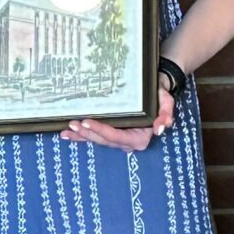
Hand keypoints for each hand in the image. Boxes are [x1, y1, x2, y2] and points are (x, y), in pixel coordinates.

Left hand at [63, 80, 177, 150]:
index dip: (100, 131)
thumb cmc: (159, 96)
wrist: (155, 92)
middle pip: (103, 140)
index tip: (86, 122)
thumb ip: (166, 114)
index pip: (116, 137)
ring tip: (67, 129)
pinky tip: (68, 134)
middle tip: (72, 124)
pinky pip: (94, 136)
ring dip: (81, 136)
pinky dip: (81, 136)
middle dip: (86, 133)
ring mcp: (118, 139)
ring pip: (97, 140)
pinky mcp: (111, 133)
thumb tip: (160, 128)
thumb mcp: (166, 102)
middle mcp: (127, 142)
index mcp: (139, 138)